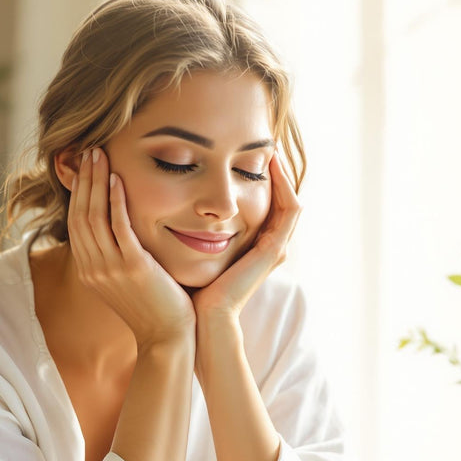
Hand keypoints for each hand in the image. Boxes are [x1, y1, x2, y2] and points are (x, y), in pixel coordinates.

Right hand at [66, 148, 194, 345]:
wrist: (168, 338)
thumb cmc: (155, 307)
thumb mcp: (127, 279)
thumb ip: (119, 254)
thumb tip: (120, 230)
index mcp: (89, 269)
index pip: (75, 222)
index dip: (79, 191)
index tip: (86, 165)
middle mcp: (93, 268)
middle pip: (80, 213)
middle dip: (84, 179)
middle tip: (90, 150)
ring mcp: (110, 268)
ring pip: (94, 216)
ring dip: (96, 182)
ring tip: (101, 155)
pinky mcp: (132, 268)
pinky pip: (119, 228)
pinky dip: (115, 201)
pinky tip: (118, 180)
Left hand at [190, 152, 300, 321]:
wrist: (203, 318)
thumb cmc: (192, 288)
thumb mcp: (193, 248)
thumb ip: (191, 227)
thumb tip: (169, 201)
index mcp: (253, 244)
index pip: (265, 203)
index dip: (260, 177)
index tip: (245, 152)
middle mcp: (269, 245)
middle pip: (282, 199)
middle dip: (276, 171)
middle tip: (265, 141)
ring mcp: (275, 247)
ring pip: (290, 200)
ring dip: (283, 173)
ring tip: (272, 148)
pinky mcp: (274, 250)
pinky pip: (289, 210)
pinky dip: (284, 186)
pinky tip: (272, 165)